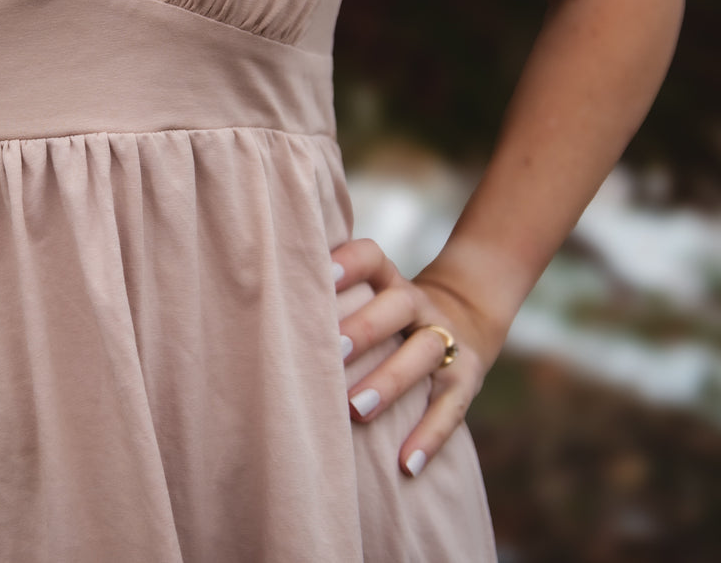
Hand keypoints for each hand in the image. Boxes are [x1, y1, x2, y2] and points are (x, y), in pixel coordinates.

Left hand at [331, 237, 498, 478]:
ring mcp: (444, 339)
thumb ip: (326, 298)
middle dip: (364, 329)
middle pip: (397, 306)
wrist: (464, 317)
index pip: (371, 256)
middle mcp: (416, 304)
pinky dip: (430, 436)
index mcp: (386, 278)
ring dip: (390, 381)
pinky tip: (406, 465)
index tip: (321, 274)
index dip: (349, 262)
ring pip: (422, 353)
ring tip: (356, 410)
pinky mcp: (465, 379)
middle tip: (332, 351)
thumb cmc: (383, 312)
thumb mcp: (366, 292)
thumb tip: (254, 309)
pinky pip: (451, 407)